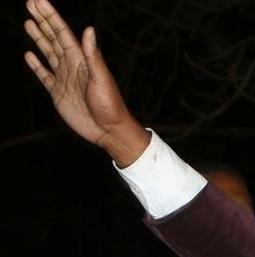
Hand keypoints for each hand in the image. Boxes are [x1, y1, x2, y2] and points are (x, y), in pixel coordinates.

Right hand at [24, 0, 148, 165]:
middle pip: (53, 38)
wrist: (108, 130)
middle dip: (42, 21)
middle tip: (31, 3)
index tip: (38, 2)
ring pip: (48, 53)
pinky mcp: (58, 92)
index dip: (50, 17)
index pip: (62, 33)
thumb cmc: (110, 105)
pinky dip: (36, 64)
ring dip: (38, 38)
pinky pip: (44, 75)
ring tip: (28, 22)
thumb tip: (89, 30)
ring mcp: (64, 78)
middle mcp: (72, 66)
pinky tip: (29, 54)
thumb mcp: (102, 79)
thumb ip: (93, 55)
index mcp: (81, 60)